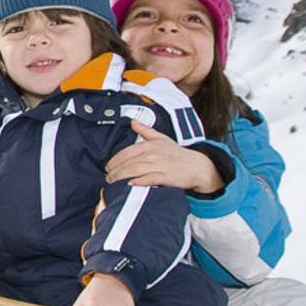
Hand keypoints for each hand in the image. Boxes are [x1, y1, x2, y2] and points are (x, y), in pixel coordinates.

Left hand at [104, 119, 222, 192]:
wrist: (197, 166)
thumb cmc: (178, 154)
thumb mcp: (161, 138)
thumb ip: (145, 130)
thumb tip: (132, 121)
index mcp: (150, 145)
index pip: (126, 152)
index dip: (114, 161)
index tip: (108, 167)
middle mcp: (153, 154)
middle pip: (128, 162)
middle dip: (115, 171)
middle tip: (108, 177)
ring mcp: (160, 165)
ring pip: (135, 170)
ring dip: (121, 177)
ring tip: (113, 182)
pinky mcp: (166, 177)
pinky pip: (148, 179)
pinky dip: (138, 181)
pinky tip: (129, 184)